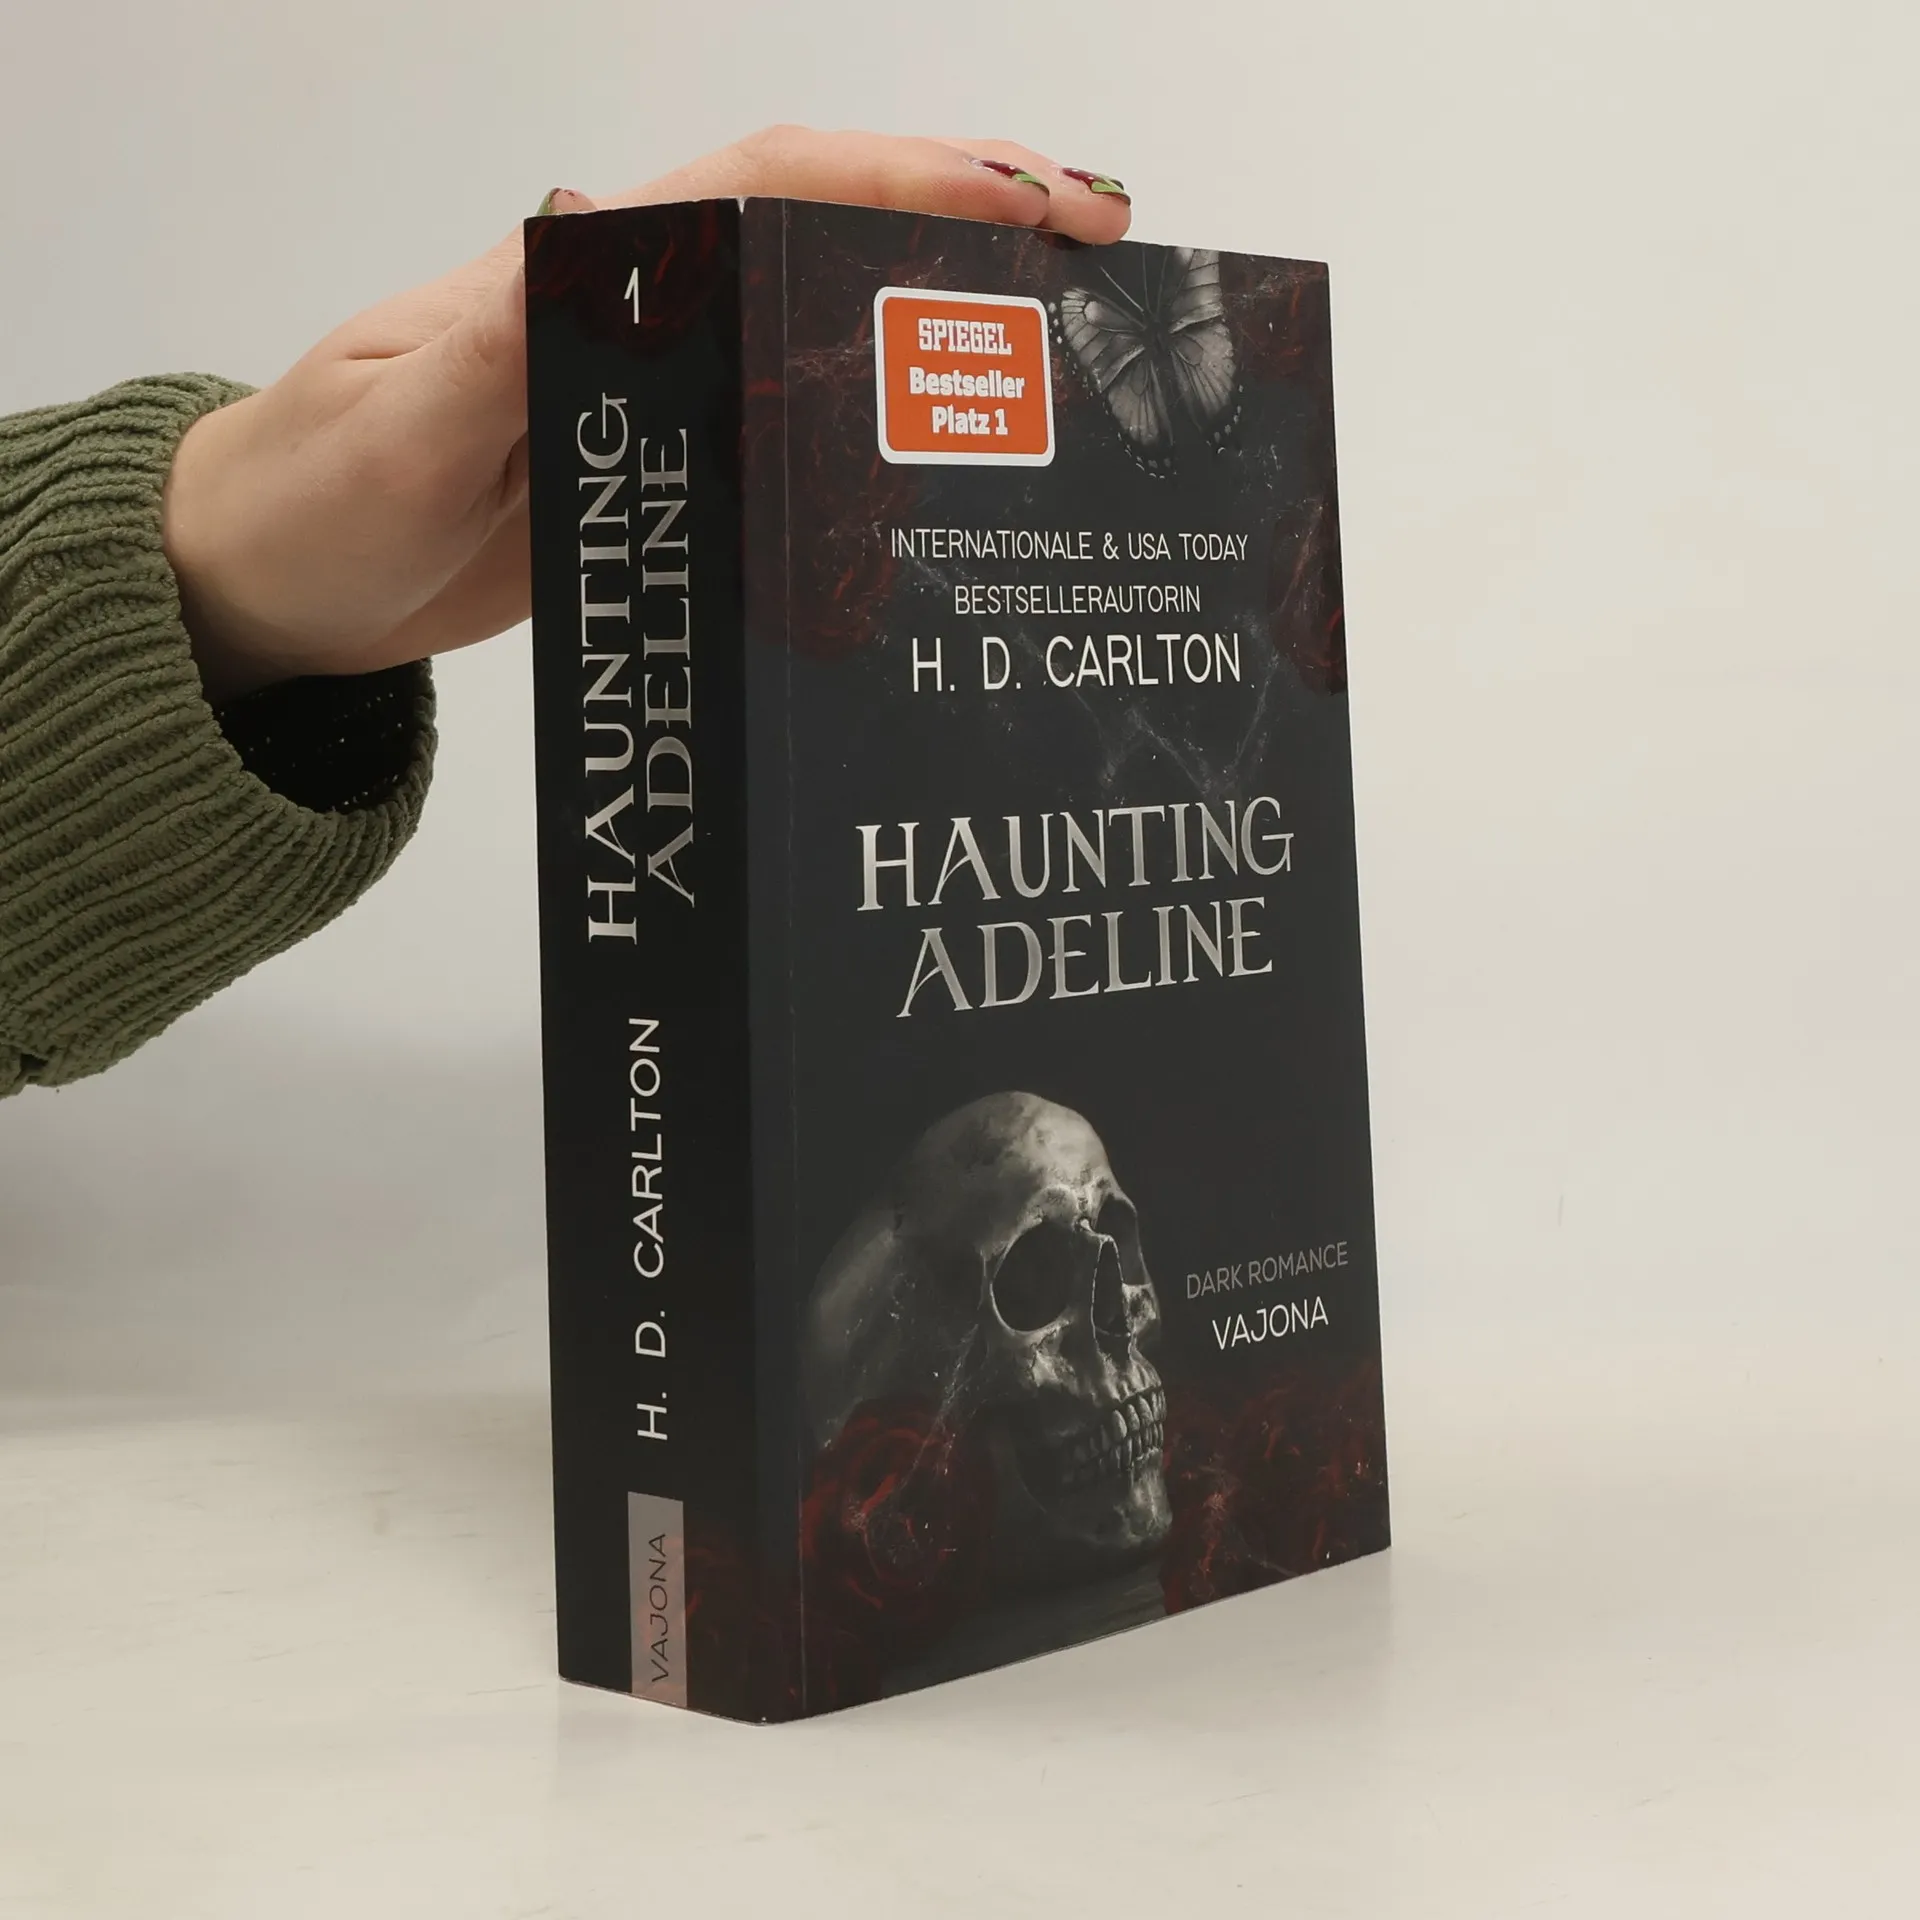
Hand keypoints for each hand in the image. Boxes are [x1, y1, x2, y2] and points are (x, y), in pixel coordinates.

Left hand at [161, 127, 1132, 703]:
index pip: (758, 189)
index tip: (1024, 201)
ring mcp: (646, 390)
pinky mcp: (651, 465)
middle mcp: (627, 313)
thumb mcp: (392, 436)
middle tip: (1097, 253)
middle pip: (815, 230)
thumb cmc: (306, 502)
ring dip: (931, 317)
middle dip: (959, 222)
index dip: (897, 179)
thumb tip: (598, 257)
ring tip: (1060, 345)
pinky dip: (867, 423)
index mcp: (570, 272)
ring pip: (810, 322)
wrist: (269, 586)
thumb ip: (494, 356)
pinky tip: (935, 463)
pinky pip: (778, 424)